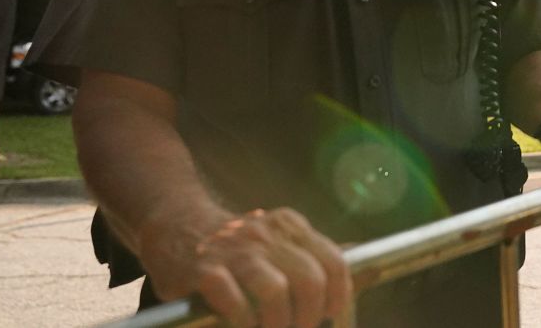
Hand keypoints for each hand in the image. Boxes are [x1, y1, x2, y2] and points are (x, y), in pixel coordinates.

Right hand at [138, 206, 349, 327]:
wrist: (175, 224)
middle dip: (309, 318)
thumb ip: (314, 255)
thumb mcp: (279, 238)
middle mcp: (268, 235)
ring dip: (278, 324)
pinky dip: (244, 323)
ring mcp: (236, 251)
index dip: (340, 298)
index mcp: (291, 227)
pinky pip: (234, 302)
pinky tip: (242, 326)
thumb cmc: (236, 245)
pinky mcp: (204, 270)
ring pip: (276, 292)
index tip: (333, 318)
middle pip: (311, 281)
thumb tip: (366, 268)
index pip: (335, 262)